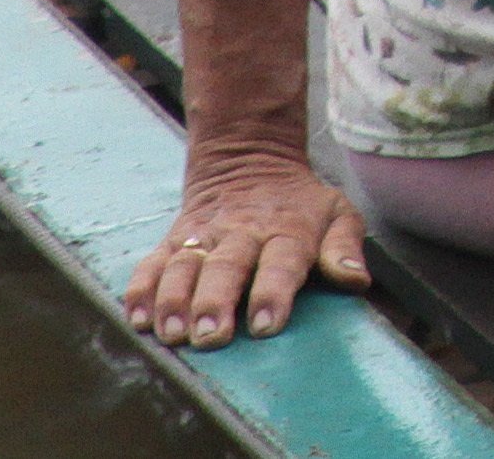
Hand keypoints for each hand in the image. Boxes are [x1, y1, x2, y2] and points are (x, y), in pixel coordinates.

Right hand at [124, 143, 372, 350]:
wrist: (250, 157)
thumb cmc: (301, 204)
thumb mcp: (337, 212)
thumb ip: (344, 246)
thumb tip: (355, 278)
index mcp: (287, 231)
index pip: (281, 263)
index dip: (272, 293)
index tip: (264, 325)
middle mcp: (242, 234)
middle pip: (226, 268)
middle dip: (216, 303)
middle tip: (210, 337)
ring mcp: (205, 236)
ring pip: (185, 267)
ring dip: (174, 300)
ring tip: (171, 333)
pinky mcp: (175, 239)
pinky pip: (153, 263)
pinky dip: (142, 289)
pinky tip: (138, 317)